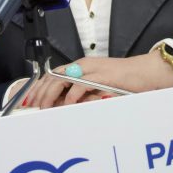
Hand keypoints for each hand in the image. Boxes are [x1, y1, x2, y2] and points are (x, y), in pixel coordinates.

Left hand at [25, 52, 172, 108]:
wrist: (143, 73)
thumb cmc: (123, 81)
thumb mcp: (97, 86)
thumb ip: (81, 92)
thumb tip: (63, 105)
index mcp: (80, 66)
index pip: (52, 74)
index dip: (38, 87)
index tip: (29, 99)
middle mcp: (82, 65)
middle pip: (52, 76)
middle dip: (39, 92)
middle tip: (33, 107)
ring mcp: (91, 69)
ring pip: (61, 79)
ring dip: (50, 94)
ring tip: (45, 107)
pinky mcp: (100, 76)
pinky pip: (79, 86)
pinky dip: (70, 97)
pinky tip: (66, 105)